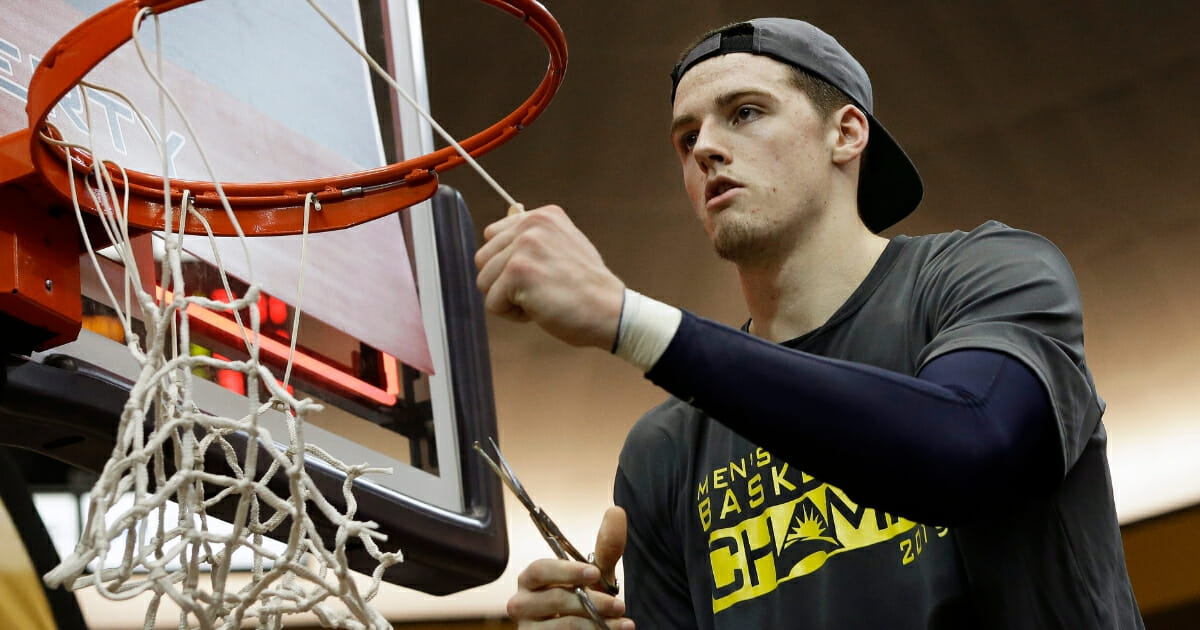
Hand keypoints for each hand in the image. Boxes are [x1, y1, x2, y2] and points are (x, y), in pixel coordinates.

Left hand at [475, 205, 624, 349]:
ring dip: (509, 299)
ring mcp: (524, 246)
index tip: (540, 272)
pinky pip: (492, 303)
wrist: (611, 311)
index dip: (508, 263)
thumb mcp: (563, 246)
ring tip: (542, 297)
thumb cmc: (587, 287)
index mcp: (542, 215)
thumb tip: (510, 210)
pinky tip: (542, 309)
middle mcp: (531, 224)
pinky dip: (514, 315)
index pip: (493, 235)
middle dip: (505, 282)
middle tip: (542, 288)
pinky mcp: (518, 272)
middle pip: (483, 259)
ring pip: (484, 282)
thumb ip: (533, 233)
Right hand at [507, 507, 633, 628]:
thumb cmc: (583, 600)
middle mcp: (521, 603)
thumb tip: (617, 511)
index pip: (541, 570)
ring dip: (598, 624)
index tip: (595, 573)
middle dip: (592, 602)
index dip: (567, 571)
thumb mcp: (596, 575)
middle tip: (619, 605)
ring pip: (563, 626)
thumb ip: (606, 547)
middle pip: (554, 599)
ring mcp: (527, 629)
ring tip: (623, 624)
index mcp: (530, 579)